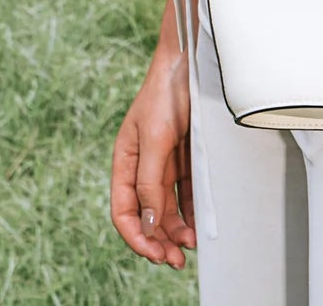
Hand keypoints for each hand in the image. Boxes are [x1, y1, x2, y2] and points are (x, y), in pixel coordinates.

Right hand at [110, 48, 195, 270]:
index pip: (124, 211)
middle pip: (147, 214)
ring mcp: (166, 163)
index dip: (136, 236)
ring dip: (176, 229)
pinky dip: (191, 210)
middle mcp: (143, 166)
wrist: (192, 61)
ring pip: (168, 207)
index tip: (155, 253)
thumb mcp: (154, 138)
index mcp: (125, 162)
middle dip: (159, 240)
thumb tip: (148, 225)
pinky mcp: (188, 157)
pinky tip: (199, 224)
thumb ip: (149, 181)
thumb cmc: (165, 94)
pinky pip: (187, 192)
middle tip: (176, 261)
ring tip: (191, 246)